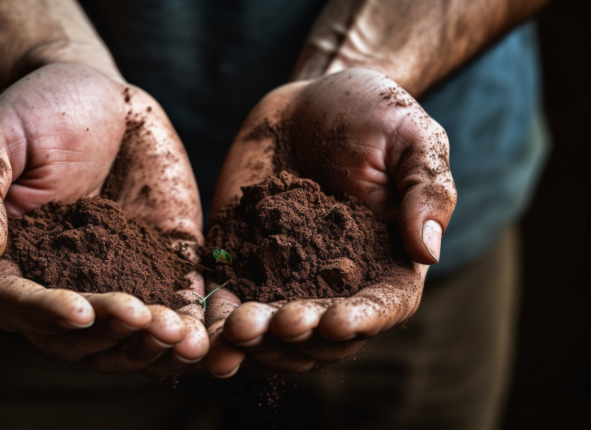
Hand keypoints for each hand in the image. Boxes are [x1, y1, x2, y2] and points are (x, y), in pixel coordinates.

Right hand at [0, 63, 207, 374]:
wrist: (99, 94)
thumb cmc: (36, 109)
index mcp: (12, 260)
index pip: (18, 304)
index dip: (46, 315)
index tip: (81, 312)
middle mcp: (61, 282)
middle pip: (78, 337)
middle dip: (112, 335)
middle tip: (145, 319)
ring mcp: (113, 279)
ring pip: (126, 338)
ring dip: (152, 348)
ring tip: (181, 336)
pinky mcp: (160, 264)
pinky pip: (173, 306)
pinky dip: (188, 328)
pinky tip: (204, 336)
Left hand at [203, 68, 455, 375]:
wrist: (309, 102)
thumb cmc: (374, 114)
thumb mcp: (411, 140)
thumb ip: (425, 192)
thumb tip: (428, 251)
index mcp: (388, 261)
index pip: (383, 306)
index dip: (363, 321)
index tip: (338, 322)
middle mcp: (338, 280)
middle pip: (324, 334)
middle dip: (300, 337)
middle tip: (278, 325)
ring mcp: (288, 275)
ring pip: (275, 331)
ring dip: (257, 341)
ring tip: (236, 331)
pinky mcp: (243, 259)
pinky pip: (230, 296)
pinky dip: (217, 317)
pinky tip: (204, 326)